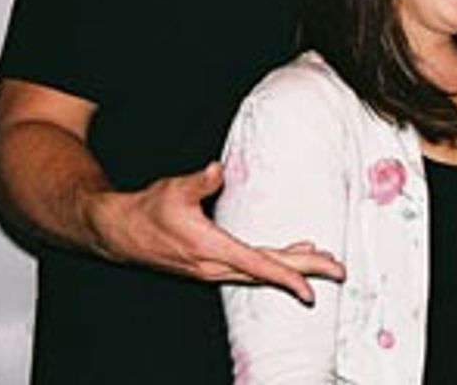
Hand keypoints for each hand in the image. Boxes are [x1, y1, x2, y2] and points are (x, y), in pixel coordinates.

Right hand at [87, 161, 344, 302]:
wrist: (118, 233)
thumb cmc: (146, 210)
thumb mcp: (172, 190)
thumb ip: (198, 181)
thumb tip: (217, 170)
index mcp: (210, 249)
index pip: (257, 265)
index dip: (287, 275)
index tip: (312, 286)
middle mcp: (215, 265)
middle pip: (269, 270)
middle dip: (305, 270)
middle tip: (339, 270)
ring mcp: (213, 268)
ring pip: (262, 270)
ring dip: (293, 266)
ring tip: (323, 262)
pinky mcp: (211, 264)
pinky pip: (251, 266)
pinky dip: (275, 262)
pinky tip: (292, 253)